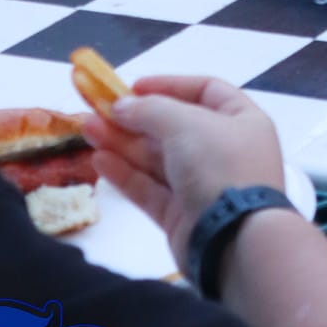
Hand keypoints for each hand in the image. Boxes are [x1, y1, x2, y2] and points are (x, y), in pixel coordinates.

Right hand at [83, 75, 285, 269]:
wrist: (235, 241)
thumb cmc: (220, 166)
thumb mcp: (186, 123)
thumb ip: (149, 110)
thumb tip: (121, 105)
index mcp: (241, 120)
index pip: (205, 91)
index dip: (169, 85)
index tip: (133, 86)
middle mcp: (224, 151)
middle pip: (174, 126)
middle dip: (134, 118)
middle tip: (96, 108)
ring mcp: (203, 186)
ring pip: (157, 159)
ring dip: (121, 142)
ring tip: (86, 128)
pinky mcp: (182, 217)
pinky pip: (150, 189)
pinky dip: (125, 174)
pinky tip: (98, 160)